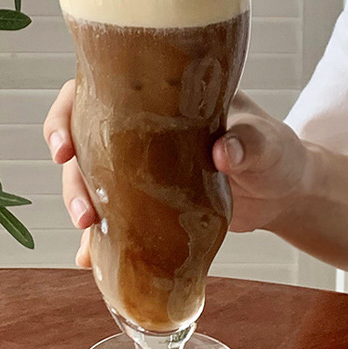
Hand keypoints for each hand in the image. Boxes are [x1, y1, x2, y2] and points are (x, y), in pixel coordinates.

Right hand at [44, 83, 310, 267]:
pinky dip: (100, 238)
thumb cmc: (277, 153)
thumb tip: (223, 151)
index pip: (98, 90)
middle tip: (83, 211)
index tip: (63, 147)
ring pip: (92, 178)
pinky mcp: (150, 200)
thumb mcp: (267, 144)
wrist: (285, 192)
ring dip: (81, 204)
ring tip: (87, 234)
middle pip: (85, 140)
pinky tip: (89, 258)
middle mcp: (143, 128)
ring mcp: (143, 165)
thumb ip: (249, 144)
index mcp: (163, 97)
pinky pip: (115, 215)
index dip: (68, 113)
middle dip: (72, 175)